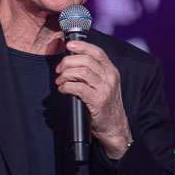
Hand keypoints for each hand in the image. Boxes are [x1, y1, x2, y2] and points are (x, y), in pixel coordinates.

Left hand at [55, 41, 131, 157]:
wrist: (115, 128)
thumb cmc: (105, 106)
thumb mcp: (105, 85)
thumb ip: (94, 73)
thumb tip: (72, 61)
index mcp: (111, 71)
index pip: (97, 52)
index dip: (81, 46)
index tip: (68, 46)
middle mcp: (110, 78)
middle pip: (85, 60)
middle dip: (68, 62)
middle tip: (59, 70)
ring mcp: (105, 89)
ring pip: (81, 72)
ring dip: (65, 75)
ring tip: (60, 81)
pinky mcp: (98, 101)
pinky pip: (78, 88)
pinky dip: (66, 86)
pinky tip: (63, 90)